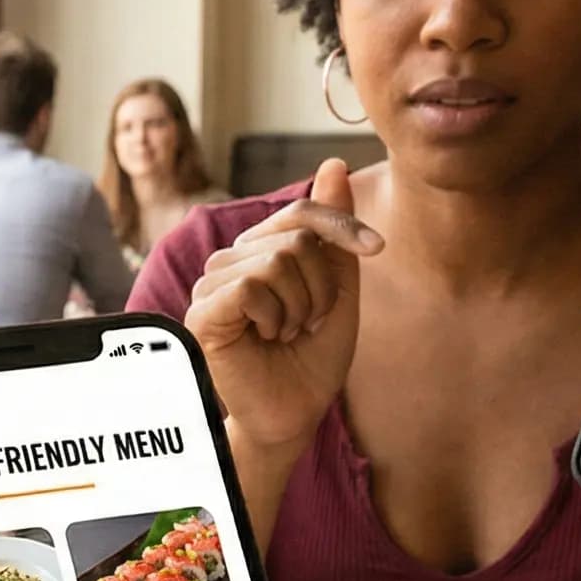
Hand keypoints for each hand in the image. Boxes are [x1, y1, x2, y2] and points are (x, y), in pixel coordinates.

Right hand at [184, 159, 376, 452]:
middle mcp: (230, 262)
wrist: (292, 416)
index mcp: (259, 252)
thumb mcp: (337, 289)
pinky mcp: (202, 312)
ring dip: (301, 306)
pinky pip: (251, 286)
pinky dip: (275, 316)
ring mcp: (211, 286)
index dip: (343, 226)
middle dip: (322, 285)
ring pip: (277, 260)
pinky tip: (267, 338)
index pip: (301, 213)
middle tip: (309, 323)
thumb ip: (333, 232)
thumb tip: (333, 164)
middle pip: (295, 237)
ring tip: (287, 333)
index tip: (378, 248)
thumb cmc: (311, 359)